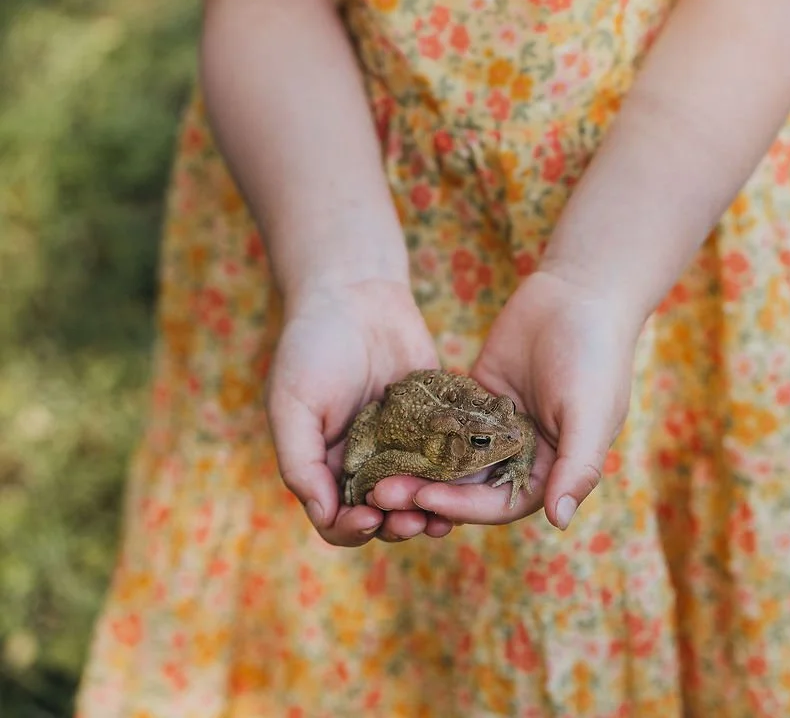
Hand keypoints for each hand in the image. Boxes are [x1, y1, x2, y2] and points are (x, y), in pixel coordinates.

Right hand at [266, 277, 449, 546]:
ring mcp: (402, 441)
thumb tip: (326, 516)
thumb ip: (301, 463)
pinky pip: (446, 456)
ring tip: (444, 516)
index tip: (369, 517)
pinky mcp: (434, 419)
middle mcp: (365, 459)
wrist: (354, 291)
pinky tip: (468, 482)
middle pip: (384, 513)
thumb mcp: (292, 404)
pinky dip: (456, 475)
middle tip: (414, 521)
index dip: (353, 527)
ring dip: (430, 509)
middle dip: (398, 523)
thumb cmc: (312, 346)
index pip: (338, 517)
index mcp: (326, 463)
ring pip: (419, 491)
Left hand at [372, 270, 641, 530]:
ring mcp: (494, 426)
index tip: (426, 499)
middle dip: (428, 492)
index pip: (501, 503)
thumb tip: (559, 521)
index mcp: (550, 469)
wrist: (579, 293)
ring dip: (417, 468)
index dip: (465, 507)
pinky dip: (418, 430)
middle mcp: (520, 455)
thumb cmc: (596, 356)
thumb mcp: (590, 411)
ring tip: (377, 471)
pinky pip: (444, 420)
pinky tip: (385, 432)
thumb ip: (576, 465)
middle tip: (382, 491)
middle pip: (468, 487)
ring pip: (449, 458)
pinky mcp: (476, 396)